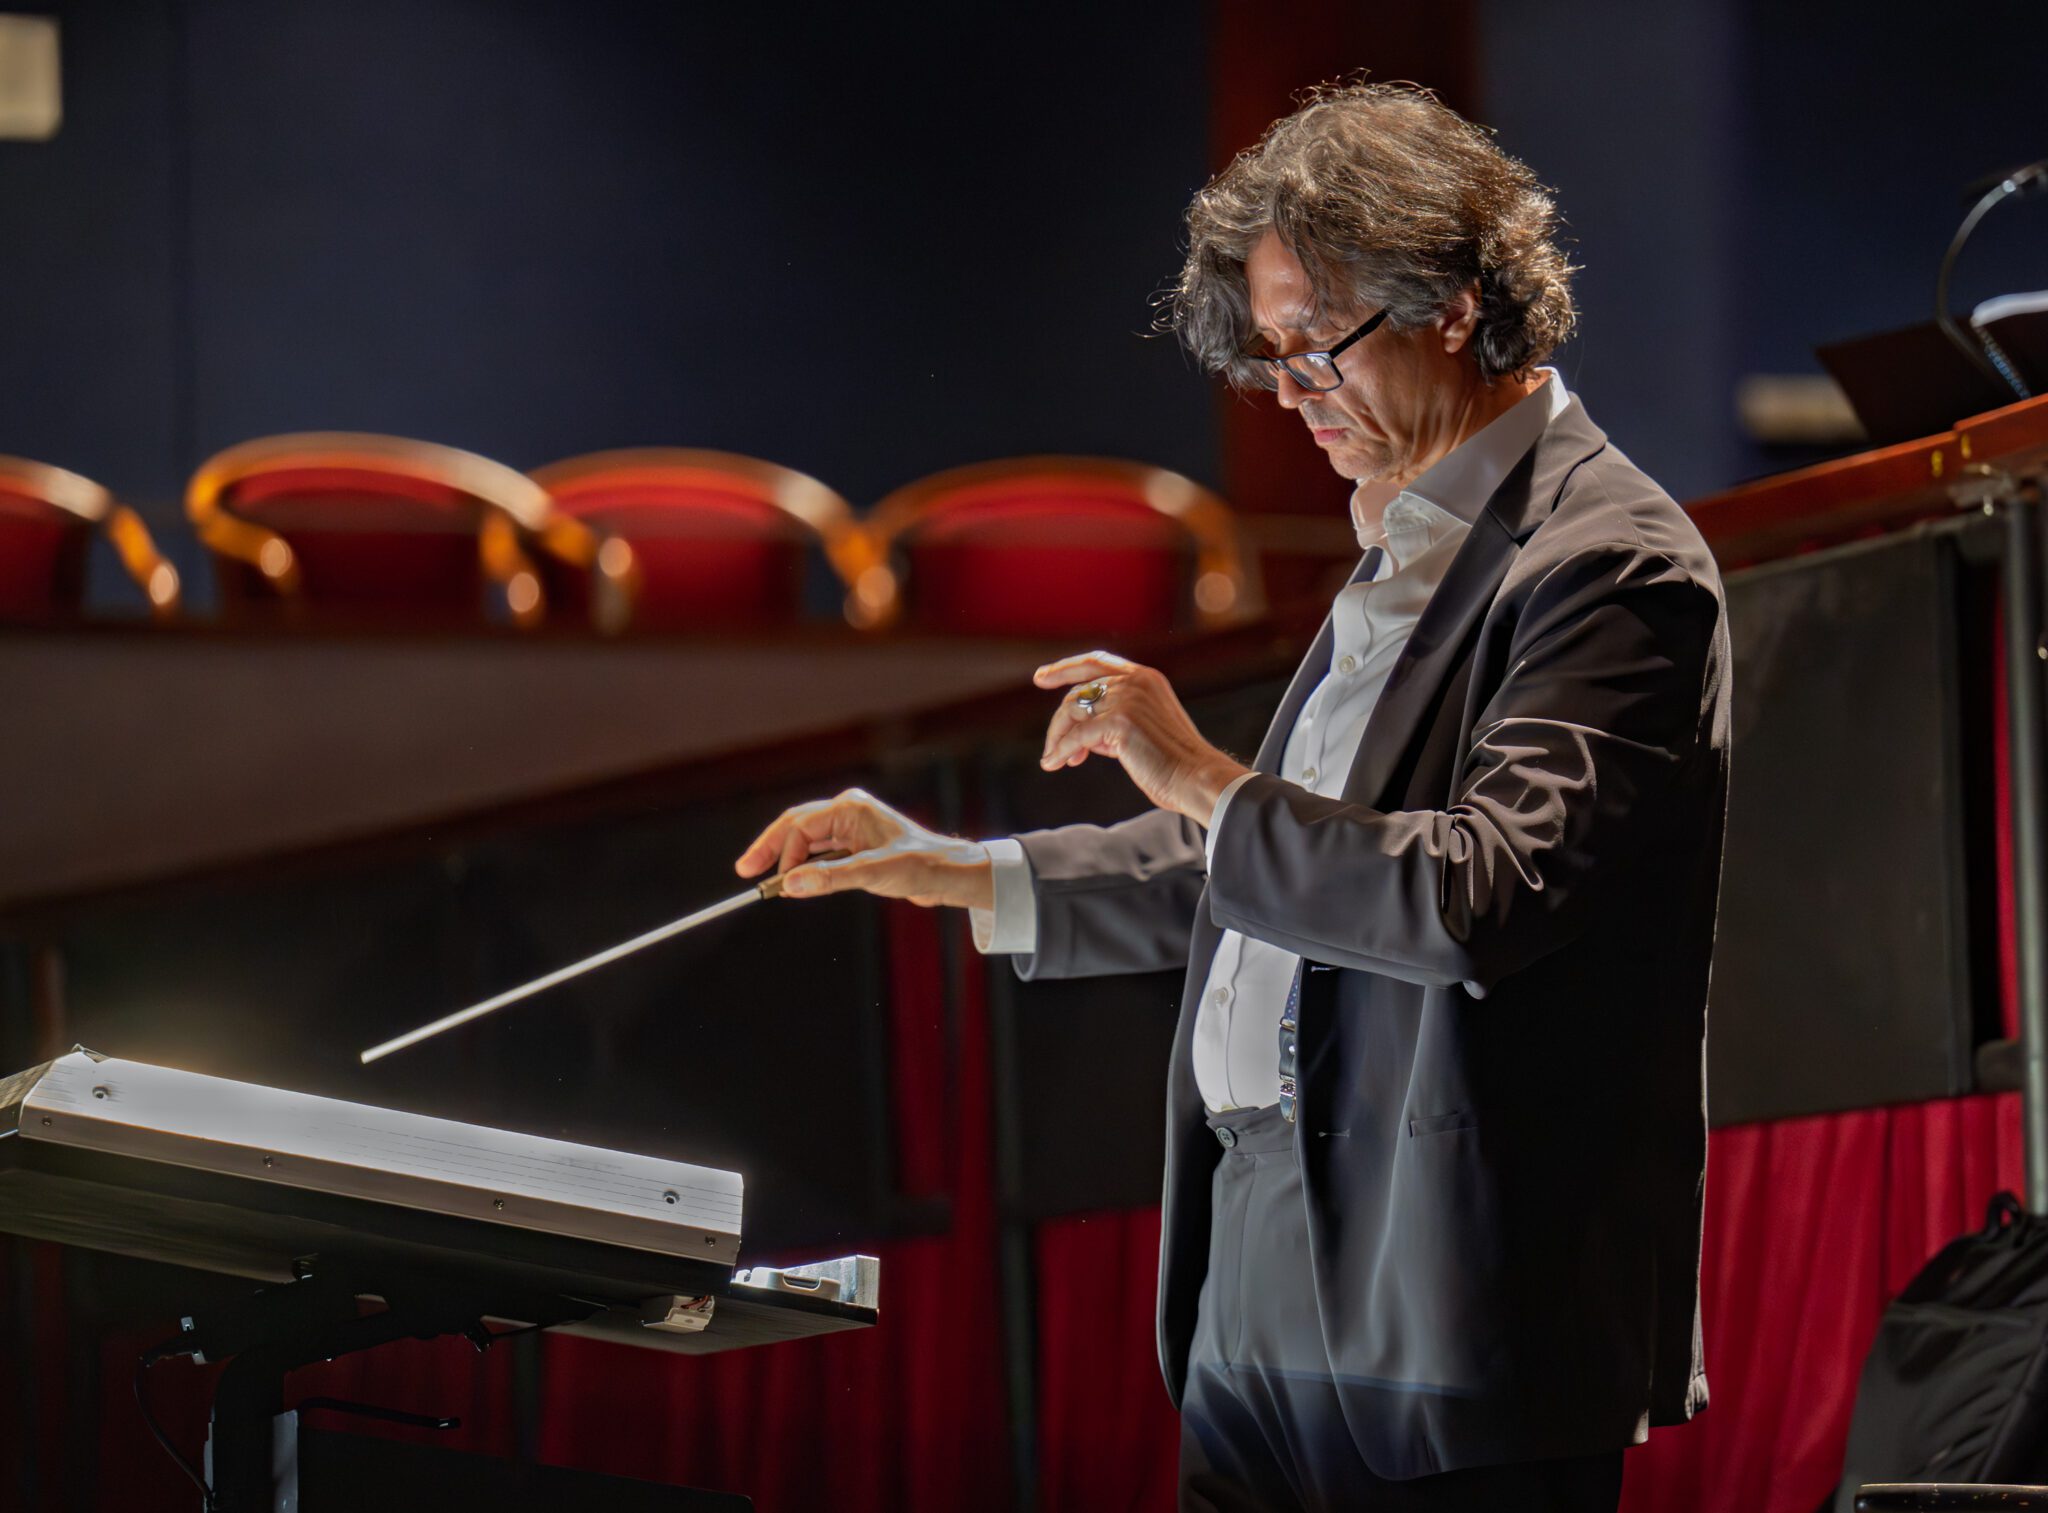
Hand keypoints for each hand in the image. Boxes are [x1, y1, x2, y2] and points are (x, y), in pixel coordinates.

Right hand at [734, 788, 994, 909]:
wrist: (949, 874)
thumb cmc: (920, 865)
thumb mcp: (872, 873)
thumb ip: (829, 879)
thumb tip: (789, 885)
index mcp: (850, 808)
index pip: (800, 826)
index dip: (781, 853)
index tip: (775, 883)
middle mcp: (848, 812)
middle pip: (797, 826)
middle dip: (771, 848)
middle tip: (745, 871)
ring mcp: (852, 827)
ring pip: (807, 839)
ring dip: (789, 859)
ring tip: (769, 882)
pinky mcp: (857, 845)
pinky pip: (821, 851)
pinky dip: (807, 866)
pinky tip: (798, 881)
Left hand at [1034, 651, 1248, 824]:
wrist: (1197, 778)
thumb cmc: (1173, 763)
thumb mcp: (1142, 730)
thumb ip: (1115, 721)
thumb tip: (1081, 733)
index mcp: (1145, 678)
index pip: (1096, 662)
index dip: (1065, 668)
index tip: (1041, 677)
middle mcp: (1135, 681)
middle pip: (1078, 692)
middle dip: (1060, 722)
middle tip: (1052, 748)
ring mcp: (1127, 699)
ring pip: (1072, 712)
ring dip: (1058, 738)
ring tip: (1056, 760)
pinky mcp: (1120, 722)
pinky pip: (1077, 735)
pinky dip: (1062, 750)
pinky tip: (1056, 764)